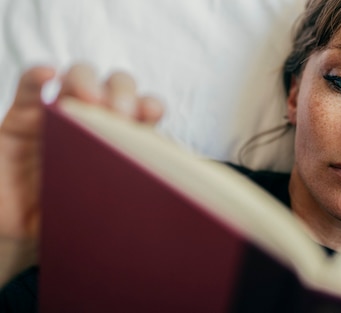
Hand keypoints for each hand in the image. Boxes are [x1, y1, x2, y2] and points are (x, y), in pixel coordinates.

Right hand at [0, 64, 163, 280]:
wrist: (19, 225)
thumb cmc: (68, 214)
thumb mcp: (99, 210)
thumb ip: (120, 198)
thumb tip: (148, 200)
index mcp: (121, 138)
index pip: (142, 111)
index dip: (149, 106)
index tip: (151, 114)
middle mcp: (93, 119)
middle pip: (115, 87)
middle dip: (122, 93)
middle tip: (119, 113)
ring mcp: (58, 113)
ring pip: (78, 77)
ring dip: (86, 81)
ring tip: (89, 98)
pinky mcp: (22, 114)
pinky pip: (28, 86)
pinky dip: (37, 76)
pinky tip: (47, 75)